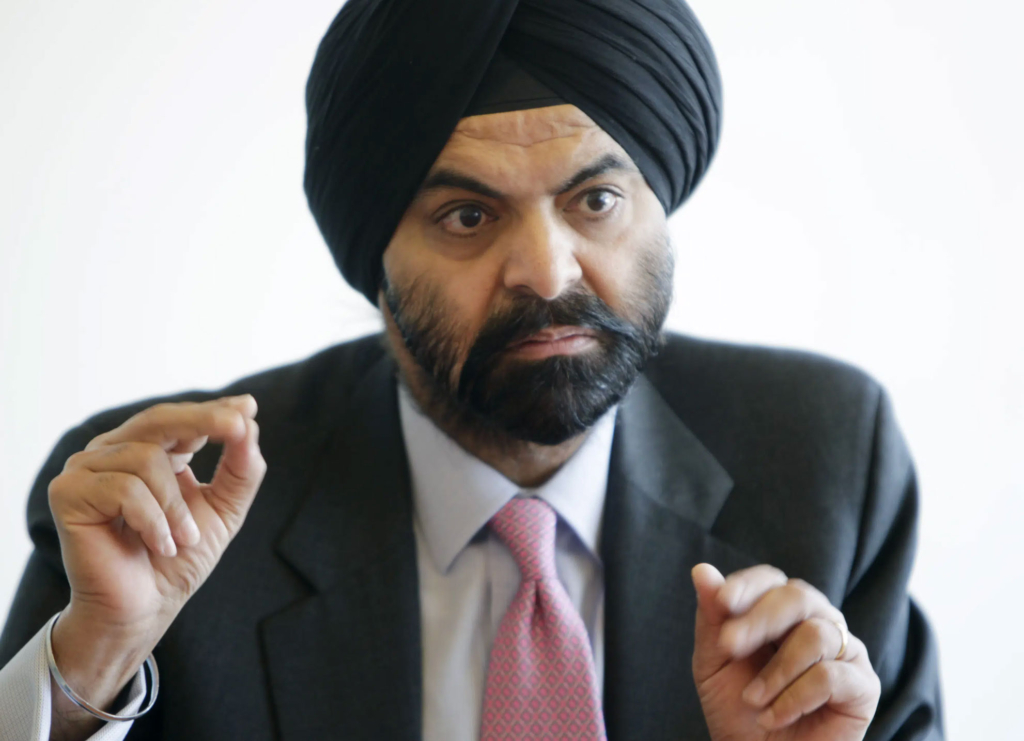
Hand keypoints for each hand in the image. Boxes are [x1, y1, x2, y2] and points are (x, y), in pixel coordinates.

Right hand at [45, 395, 265, 738]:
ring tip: (183, 540)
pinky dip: (152, 519)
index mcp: (148, 450)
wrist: (145, 608)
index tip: (248, 407)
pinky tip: (160, 545)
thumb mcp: (224, 508)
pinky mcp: (69, 493)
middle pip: (160, 420)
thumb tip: (250, 424)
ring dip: (176, 506)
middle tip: (237, 426)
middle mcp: (114, 452)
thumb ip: (241, 468)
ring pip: (146, 457)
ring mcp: (87, 469)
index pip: (181, 419)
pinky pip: (124, 487)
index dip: (214, 411)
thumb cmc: (180, 559)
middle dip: (203, 420)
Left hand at [691, 563, 880, 740]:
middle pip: (797, 596)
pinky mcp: (863, 685)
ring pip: (815, 634)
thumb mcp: (714, 662)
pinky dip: (794, 697)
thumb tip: (701, 570)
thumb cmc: (739, 711)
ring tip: (754, 700)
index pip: (771, 580)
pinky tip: (775, 717)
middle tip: (729, 647)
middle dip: (759, 620)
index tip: (722, 600)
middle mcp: (817, 622)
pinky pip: (830, 675)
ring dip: (776, 671)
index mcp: (781, 612)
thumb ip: (712, 617)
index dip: (747, 585)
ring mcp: (844, 651)